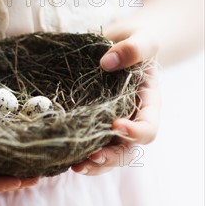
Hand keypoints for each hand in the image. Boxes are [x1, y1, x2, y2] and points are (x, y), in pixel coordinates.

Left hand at [71, 23, 160, 175]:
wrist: (116, 44)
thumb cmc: (134, 42)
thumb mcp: (141, 38)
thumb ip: (133, 49)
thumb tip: (107, 62)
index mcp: (147, 106)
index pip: (147, 128)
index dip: (134, 132)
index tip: (116, 125)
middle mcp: (129, 120)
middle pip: (125, 150)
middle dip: (109, 158)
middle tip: (90, 158)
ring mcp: (107, 125)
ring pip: (104, 154)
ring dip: (91, 164)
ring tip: (74, 167)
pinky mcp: (87, 124)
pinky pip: (84, 144)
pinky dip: (73, 152)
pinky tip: (58, 155)